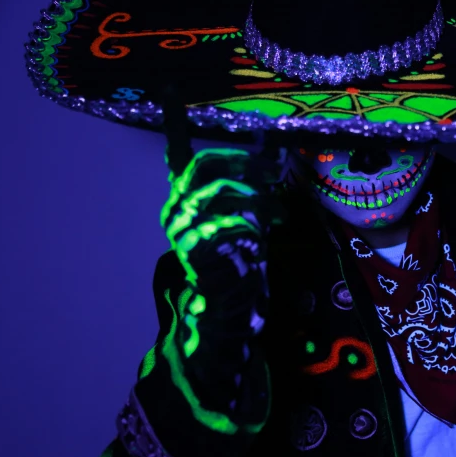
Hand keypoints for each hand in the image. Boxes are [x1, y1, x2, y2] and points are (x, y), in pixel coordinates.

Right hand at [161, 147, 286, 324]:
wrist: (223, 299)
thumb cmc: (234, 254)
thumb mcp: (242, 215)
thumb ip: (246, 189)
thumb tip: (272, 157)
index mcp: (184, 197)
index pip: (205, 162)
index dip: (238, 157)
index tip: (271, 163)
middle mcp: (176, 208)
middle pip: (213, 171)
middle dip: (250, 170)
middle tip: (277, 179)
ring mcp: (181, 228)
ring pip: (222, 193)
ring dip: (259, 202)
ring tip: (280, 215)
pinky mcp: (192, 247)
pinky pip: (228, 225)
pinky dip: (250, 232)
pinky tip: (258, 246)